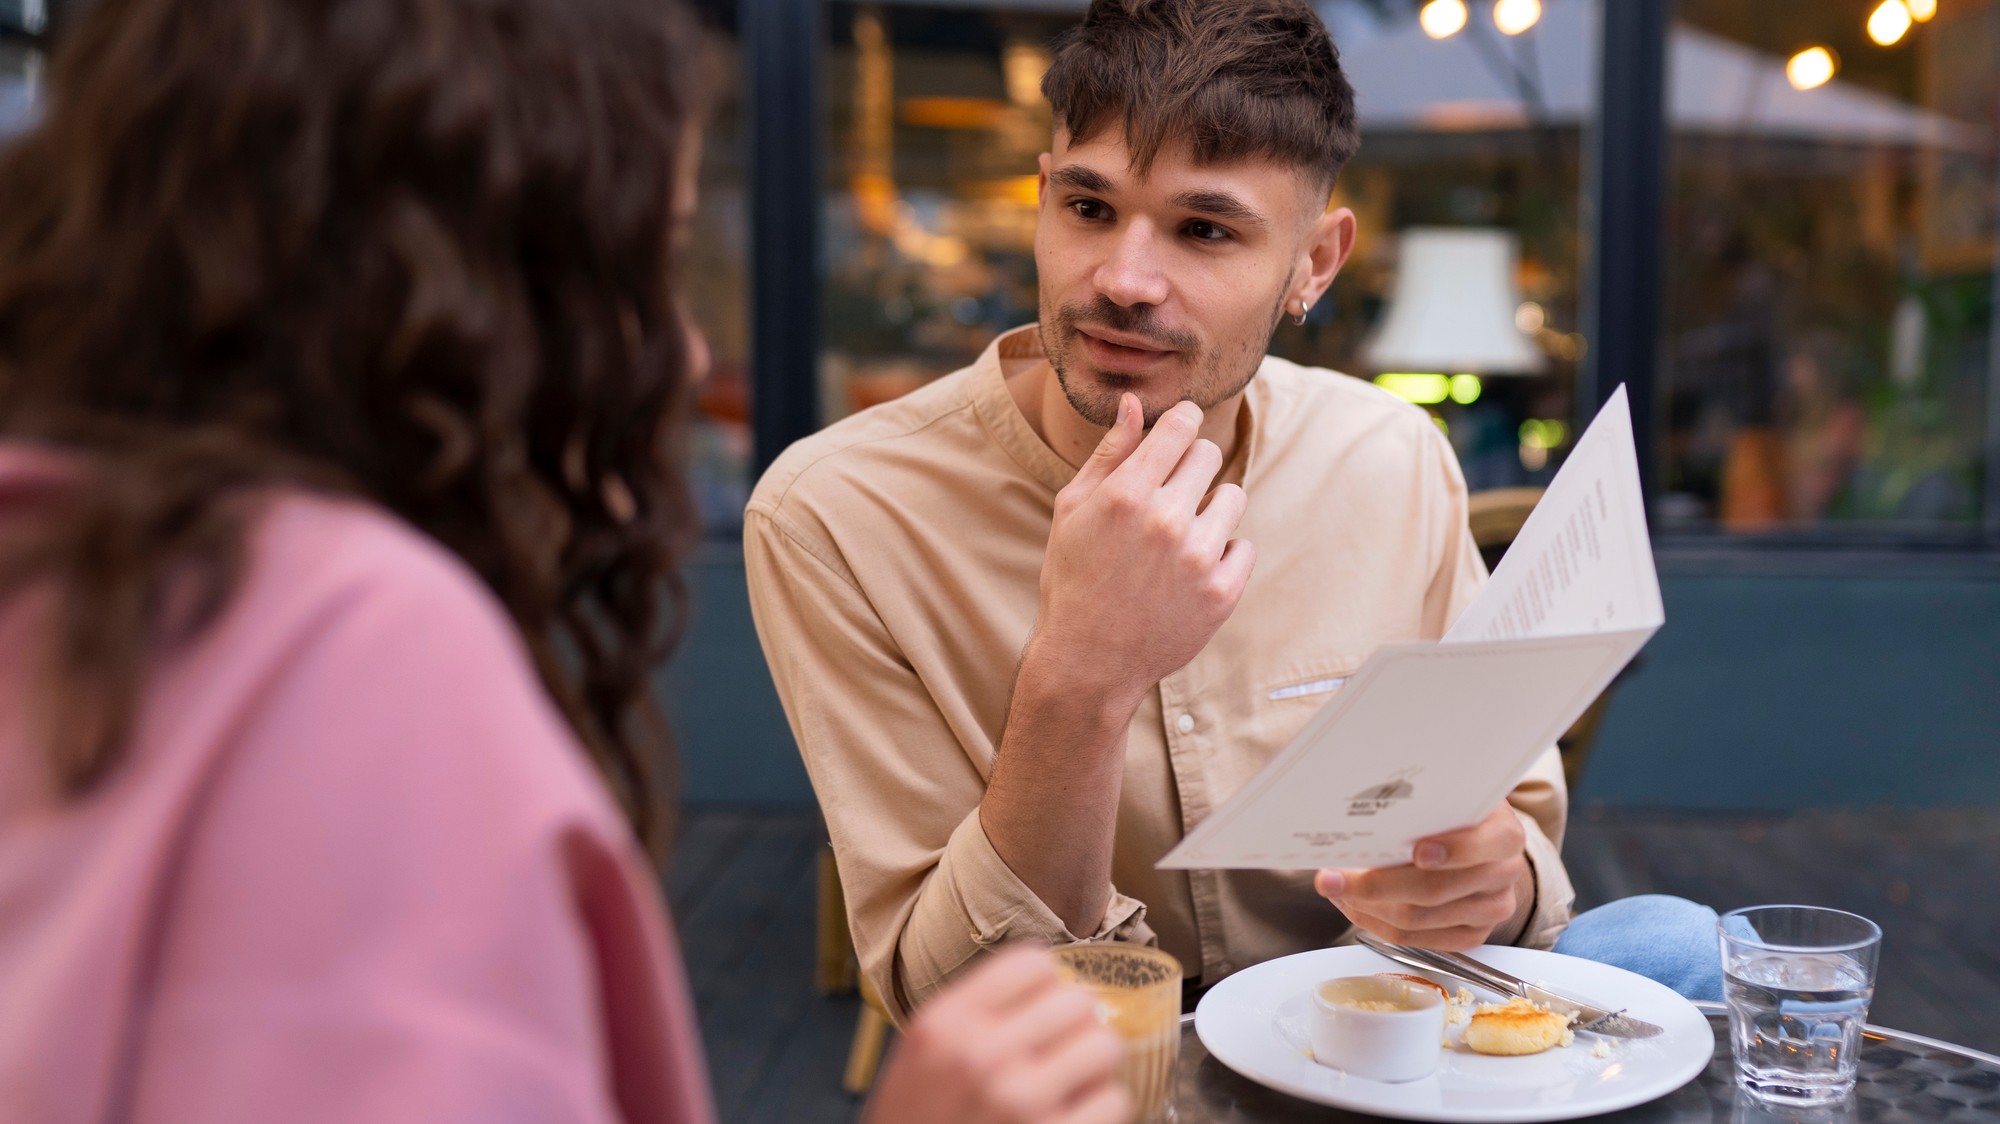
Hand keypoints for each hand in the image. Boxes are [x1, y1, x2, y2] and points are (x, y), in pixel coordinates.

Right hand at [863, 946, 1130, 1123]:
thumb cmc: (918, 1119)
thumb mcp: (922, 1050)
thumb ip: (975, 1012)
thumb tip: (1055, 983)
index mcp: (947, 1024)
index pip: (1034, 962)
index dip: (1046, 984)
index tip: (1041, 1006)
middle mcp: (984, 1055)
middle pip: (1078, 1000)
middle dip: (1073, 1025)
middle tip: (1058, 1048)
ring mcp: (1022, 1102)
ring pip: (1105, 1046)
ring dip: (1092, 1065)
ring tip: (1069, 1080)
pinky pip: (1115, 1100)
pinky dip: (1100, 1107)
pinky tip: (1073, 1114)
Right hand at [1030, 393, 1254, 707]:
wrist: (1088, 661)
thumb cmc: (1074, 579)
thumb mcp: (1074, 511)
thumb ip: (1109, 454)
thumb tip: (1134, 403)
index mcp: (1126, 494)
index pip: (1182, 425)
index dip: (1184, 422)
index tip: (1180, 434)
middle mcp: (1165, 520)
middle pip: (1209, 455)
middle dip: (1191, 467)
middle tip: (1169, 497)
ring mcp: (1197, 558)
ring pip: (1233, 497)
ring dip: (1211, 509)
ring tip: (1180, 537)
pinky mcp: (1222, 593)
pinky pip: (1243, 546)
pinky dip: (1223, 554)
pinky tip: (1190, 571)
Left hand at [1313, 803, 1530, 949]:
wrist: (1479, 839)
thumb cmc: (1454, 810)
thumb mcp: (1448, 793)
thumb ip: (1422, 800)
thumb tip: (1364, 807)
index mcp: (1505, 835)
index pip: (1486, 844)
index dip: (1454, 850)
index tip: (1417, 851)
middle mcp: (1504, 874)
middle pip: (1435, 890)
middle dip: (1376, 884)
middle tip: (1332, 875)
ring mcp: (1490, 909)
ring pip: (1417, 919)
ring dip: (1366, 905)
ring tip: (1335, 886)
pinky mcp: (1471, 935)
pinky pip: (1415, 939)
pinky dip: (1375, 922)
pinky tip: (1353, 903)